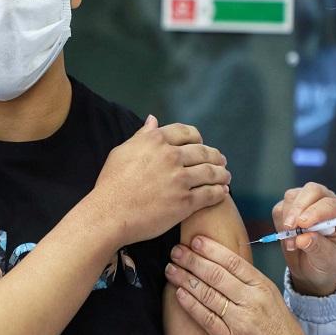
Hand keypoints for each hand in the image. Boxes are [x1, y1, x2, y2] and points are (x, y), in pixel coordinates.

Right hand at [91, 116, 230, 246]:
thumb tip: (153, 120)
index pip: (186, 132)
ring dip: (222, 173)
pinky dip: (220, 192)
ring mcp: (180, 179)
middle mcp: (170, 156)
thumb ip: (142, 136)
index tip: (200, 143)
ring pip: (210, 172)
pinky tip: (223, 192)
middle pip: (203, 151)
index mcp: (156, 141)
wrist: (109, 214)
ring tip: (226, 176)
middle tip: (221, 160)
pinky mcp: (185, 202)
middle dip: (215, 156)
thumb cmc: (111, 183)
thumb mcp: (122, 152)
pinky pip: (210, 194)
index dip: (196, 137)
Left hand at [164, 236, 312, 334]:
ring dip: (185, 279)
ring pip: (207, 293)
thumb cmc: (280, 329)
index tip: (195, 240)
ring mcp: (240, 320)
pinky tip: (178, 293)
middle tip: (176, 251)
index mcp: (262, 286)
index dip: (211, 249)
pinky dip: (190, 304)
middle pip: (216, 274)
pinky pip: (205, 317)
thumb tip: (223, 263)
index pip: (233, 261)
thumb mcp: (271, 297)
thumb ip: (249, 281)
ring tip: (171, 269)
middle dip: (192, 260)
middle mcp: (251, 300)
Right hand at [273, 182, 335, 295]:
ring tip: (292, 243)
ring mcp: (307, 202)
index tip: (303, 224)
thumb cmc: (326, 263)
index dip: (316, 212)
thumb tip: (302, 238)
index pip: (330, 204)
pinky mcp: (290, 207)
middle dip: (298, 208)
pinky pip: (280, 208)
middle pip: (311, 190)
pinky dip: (280, 223)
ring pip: (292, 197)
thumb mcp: (326, 261)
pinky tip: (288, 238)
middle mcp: (326, 201)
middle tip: (290, 227)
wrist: (312, 268)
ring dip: (288, 218)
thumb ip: (317, 248)